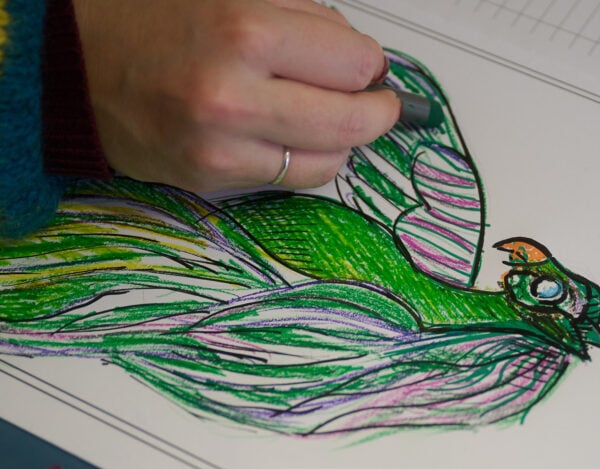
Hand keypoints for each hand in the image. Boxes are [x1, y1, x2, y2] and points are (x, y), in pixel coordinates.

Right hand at [72, 0, 399, 191]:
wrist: (78, 64)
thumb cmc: (155, 18)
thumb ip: (302, 18)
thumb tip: (361, 58)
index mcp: (244, 29)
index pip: (354, 62)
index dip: (370, 64)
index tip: (369, 66)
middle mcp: (235, 95)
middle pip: (352, 121)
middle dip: (378, 112)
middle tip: (381, 103)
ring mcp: (223, 147)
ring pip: (328, 160)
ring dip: (342, 141)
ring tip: (331, 118)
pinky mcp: (213, 179)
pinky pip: (290, 180)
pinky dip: (306, 161)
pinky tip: (294, 138)